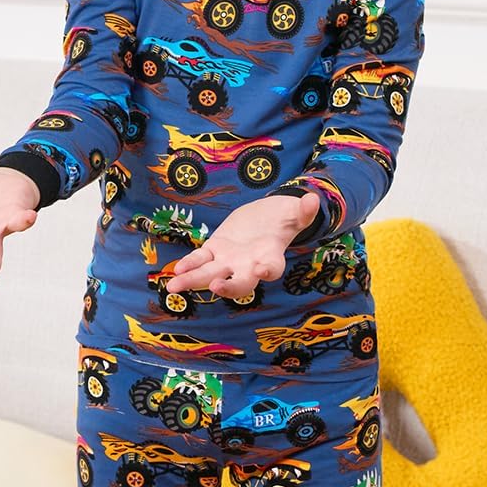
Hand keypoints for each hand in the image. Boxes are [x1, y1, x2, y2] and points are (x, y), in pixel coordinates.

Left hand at [165, 192, 320, 298]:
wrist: (265, 219)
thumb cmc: (283, 219)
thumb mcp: (294, 214)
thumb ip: (303, 211)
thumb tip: (313, 199)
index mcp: (271, 259)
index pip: (271, 269)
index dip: (267, 271)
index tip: (263, 270)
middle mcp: (248, 267)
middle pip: (240, 283)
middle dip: (229, 287)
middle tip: (218, 287)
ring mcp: (229, 261)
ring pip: (211, 275)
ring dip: (193, 281)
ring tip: (174, 287)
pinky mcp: (214, 250)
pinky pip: (200, 260)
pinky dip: (189, 264)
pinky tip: (176, 270)